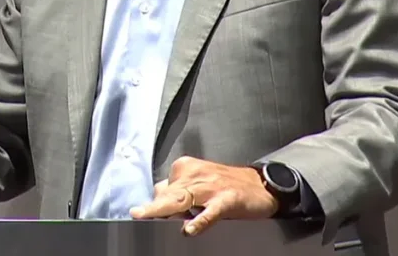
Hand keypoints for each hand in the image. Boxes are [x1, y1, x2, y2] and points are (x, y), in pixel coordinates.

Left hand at [130, 156, 278, 235]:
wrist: (261, 184)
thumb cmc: (228, 184)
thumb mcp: (199, 181)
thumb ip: (179, 189)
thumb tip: (157, 198)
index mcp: (187, 169)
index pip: (163, 187)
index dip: (155, 204)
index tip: (141, 214)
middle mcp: (197, 175)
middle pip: (170, 192)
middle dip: (153, 205)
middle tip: (136, 214)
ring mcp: (212, 187)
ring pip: (185, 198)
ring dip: (167, 209)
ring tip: (149, 217)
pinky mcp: (228, 199)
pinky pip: (211, 211)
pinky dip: (200, 220)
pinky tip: (190, 229)